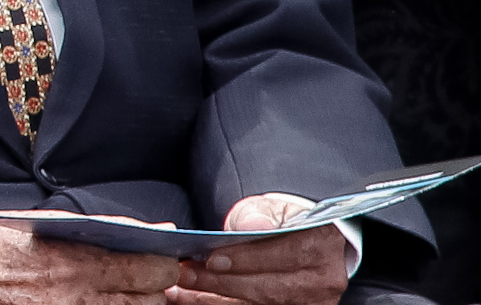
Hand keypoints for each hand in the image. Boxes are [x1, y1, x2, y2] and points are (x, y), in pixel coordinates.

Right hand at [0, 217, 181, 302]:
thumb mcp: (37, 224)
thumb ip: (97, 230)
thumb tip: (147, 233)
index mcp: (78, 265)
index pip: (156, 270)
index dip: (160, 263)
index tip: (152, 259)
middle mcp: (82, 302)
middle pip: (153, 301)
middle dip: (150, 289)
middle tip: (132, 278)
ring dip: (130, 304)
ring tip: (106, 293)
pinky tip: (89, 303)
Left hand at [168, 195, 347, 304]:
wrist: (308, 242)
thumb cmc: (285, 222)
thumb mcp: (273, 207)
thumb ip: (259, 213)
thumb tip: (252, 225)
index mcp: (321, 245)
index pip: (285, 255)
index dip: (246, 259)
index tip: (211, 259)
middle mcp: (322, 280)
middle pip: (269, 288)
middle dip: (220, 283)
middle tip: (183, 274)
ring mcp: (312, 303)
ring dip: (213, 299)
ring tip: (180, 290)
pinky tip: (194, 298)